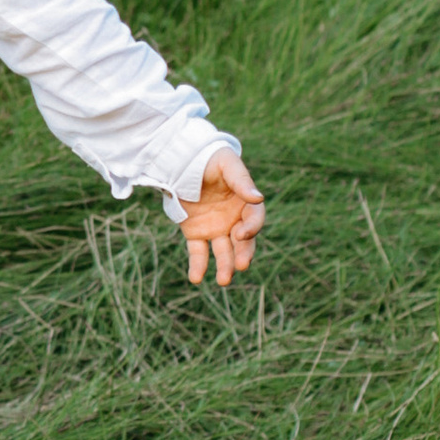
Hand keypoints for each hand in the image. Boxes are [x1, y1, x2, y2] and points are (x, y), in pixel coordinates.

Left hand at [181, 147, 263, 285]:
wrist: (181, 159)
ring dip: (225, 266)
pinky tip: (196, 278)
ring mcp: (215, 228)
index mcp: (245, 203)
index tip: (242, 234)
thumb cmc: (209, 158)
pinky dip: (198, 265)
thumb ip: (241, 180)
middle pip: (243, 242)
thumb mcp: (226, 164)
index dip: (251, 228)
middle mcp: (233, 219)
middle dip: (243, 254)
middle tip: (241, 265)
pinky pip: (198, 252)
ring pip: (223, 252)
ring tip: (223, 281)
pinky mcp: (196, 232)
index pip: (254, 219)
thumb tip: (258, 198)